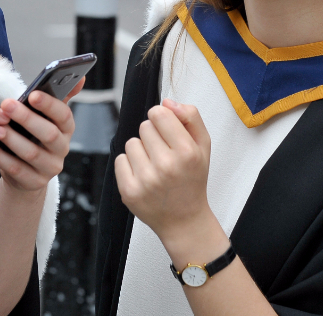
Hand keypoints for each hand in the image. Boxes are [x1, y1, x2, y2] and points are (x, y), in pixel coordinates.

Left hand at [0, 79, 81, 193]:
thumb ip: (58, 97)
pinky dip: (0, 156)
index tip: (33, 93)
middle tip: (7, 104)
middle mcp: (62, 148)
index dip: (50, 105)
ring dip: (11, 137)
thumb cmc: (33, 137)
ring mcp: (50, 168)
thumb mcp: (46, 118)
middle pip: (49, 134)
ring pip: (31, 152)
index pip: (64, 116)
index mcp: (67, 129)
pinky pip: (16, 169)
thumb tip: (80, 78)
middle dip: (27, 118)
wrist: (26, 173)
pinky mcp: (34, 182)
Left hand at [114, 99, 213, 239]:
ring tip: (154, 166)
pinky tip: (143, 176)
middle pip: (144, 126)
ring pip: (131, 143)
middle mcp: (166, 166)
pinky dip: (129, 165)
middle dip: (153, 136)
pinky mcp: (129, 191)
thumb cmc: (193, 180)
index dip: (162, 118)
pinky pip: (120, 160)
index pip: (159, 113)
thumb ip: (191, 117)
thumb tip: (167, 102)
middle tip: (164, 154)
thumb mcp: (203, 146)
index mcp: (186, 152)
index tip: (167, 130)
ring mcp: (146, 180)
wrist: (184, 220)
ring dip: (141, 151)